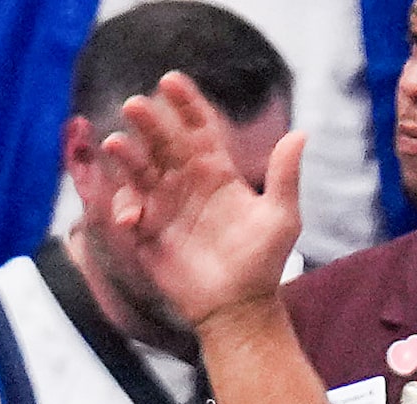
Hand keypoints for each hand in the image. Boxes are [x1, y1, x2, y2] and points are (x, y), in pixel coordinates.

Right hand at [96, 72, 303, 329]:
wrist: (238, 308)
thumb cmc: (263, 263)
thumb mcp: (281, 218)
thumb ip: (284, 176)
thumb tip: (300, 134)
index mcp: (217, 171)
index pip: (198, 128)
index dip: (185, 103)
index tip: (170, 82)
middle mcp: (186, 183)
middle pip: (163, 142)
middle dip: (148, 122)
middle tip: (133, 105)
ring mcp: (164, 206)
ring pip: (139, 171)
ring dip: (126, 156)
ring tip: (116, 144)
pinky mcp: (147, 234)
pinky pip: (128, 211)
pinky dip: (124, 207)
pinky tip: (132, 217)